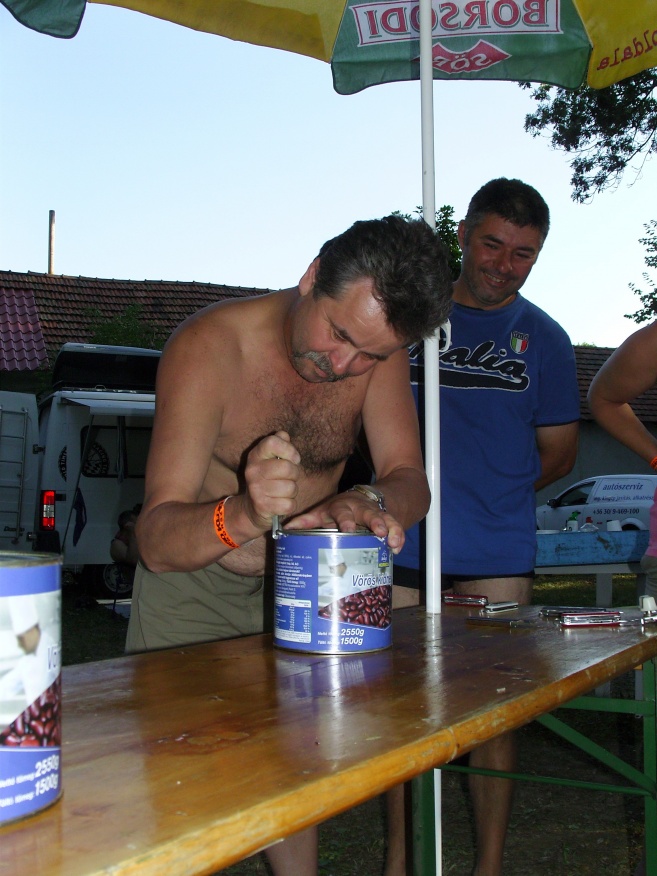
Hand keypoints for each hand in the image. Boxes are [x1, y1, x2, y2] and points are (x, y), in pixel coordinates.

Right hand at [242, 431, 300, 530]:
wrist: (252, 508)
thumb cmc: (268, 480)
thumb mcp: (270, 460)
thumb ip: (279, 445)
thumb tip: (284, 435)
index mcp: (255, 456)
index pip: (272, 442)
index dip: (289, 449)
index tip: (294, 459)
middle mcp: (252, 471)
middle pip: (287, 467)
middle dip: (295, 474)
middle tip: (289, 478)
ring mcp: (256, 489)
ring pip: (291, 487)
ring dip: (292, 491)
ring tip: (283, 491)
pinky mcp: (262, 506)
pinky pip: (289, 504)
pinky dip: (290, 505)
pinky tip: (281, 503)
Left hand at [285, 492, 405, 553]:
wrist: (366, 496)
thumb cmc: (338, 510)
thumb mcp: (322, 512)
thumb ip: (307, 521)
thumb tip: (284, 530)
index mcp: (342, 507)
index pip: (342, 512)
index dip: (345, 520)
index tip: (347, 529)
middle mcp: (360, 509)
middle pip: (368, 513)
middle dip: (374, 522)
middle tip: (379, 532)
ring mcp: (376, 514)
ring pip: (386, 519)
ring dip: (390, 530)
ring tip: (393, 543)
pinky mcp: (388, 520)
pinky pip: (395, 527)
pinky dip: (397, 537)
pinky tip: (397, 548)